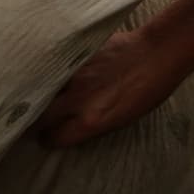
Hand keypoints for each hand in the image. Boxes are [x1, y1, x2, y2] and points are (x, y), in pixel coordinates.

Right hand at [35, 27, 183, 148]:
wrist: (156, 54)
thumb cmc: (148, 91)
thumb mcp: (121, 119)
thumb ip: (92, 123)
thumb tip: (73, 126)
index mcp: (90, 121)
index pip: (55, 138)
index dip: (48, 139)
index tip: (47, 137)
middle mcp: (78, 99)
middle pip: (41, 115)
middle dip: (37, 119)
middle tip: (38, 118)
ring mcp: (75, 75)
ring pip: (44, 87)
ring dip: (42, 94)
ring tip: (40, 94)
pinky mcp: (77, 55)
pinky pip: (56, 65)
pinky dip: (53, 72)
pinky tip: (53, 71)